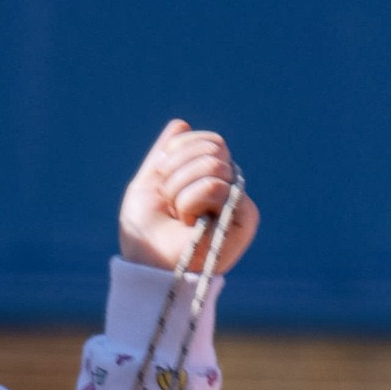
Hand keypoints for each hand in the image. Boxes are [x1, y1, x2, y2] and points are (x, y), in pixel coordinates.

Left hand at [118, 119, 258, 274]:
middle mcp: (230, 189)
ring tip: (178, 215)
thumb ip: (165, 155)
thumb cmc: (145, 233)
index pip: (210, 141)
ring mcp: (239, 202)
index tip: (162, 176)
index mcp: (211, 179)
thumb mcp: (149, 184)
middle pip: (214, 148)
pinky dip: (190, 201)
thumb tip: (181, 124)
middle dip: (177, 170)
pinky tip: (190, 224)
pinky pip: (215, 186)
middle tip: (169, 202)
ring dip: (180, 189)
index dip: (179, 150)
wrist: (146, 264)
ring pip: (213, 165)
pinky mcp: (245, 218)